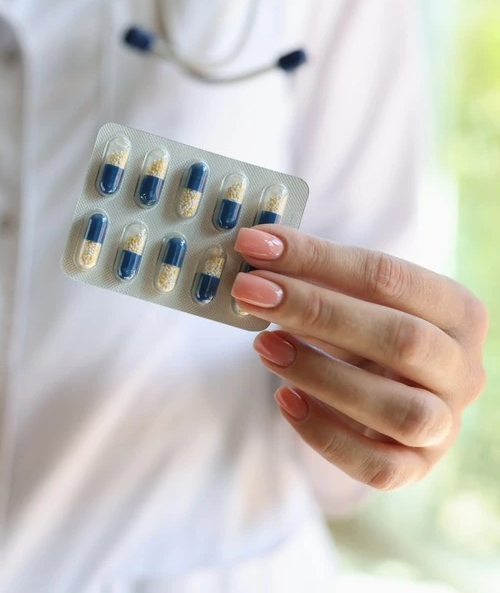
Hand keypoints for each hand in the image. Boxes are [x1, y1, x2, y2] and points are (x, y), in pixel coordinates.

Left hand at [231, 225, 487, 490]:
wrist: (379, 394)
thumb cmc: (360, 333)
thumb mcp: (347, 298)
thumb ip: (313, 274)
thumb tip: (256, 246)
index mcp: (457, 312)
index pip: (390, 277)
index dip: (319, 258)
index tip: (255, 245)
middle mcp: (463, 369)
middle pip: (402, 339)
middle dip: (317, 311)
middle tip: (250, 292)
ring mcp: (445, 425)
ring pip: (399, 409)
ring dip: (322, 374)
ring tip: (263, 346)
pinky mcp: (416, 469)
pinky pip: (377, 466)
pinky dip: (325, 434)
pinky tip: (284, 400)